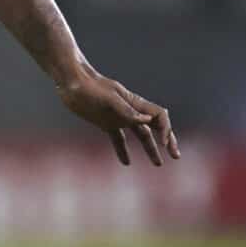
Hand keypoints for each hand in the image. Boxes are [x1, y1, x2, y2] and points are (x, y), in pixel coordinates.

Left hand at [60, 67, 178, 166]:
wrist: (71, 82)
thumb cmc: (89, 87)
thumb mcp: (108, 99)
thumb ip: (127, 110)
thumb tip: (148, 120)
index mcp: (134, 103)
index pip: (159, 116)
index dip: (166, 130)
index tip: (164, 144)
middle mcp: (130, 111)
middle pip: (155, 127)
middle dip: (167, 140)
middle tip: (175, 156)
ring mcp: (119, 117)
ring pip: (140, 135)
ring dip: (150, 149)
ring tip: (158, 164)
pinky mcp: (106, 123)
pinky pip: (118, 139)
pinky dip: (122, 150)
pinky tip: (126, 162)